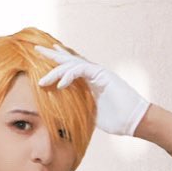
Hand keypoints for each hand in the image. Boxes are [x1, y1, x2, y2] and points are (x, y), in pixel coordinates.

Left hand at [35, 44, 149, 136]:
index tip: (43, 62)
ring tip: (42, 81)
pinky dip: (69, 76)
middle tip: (36, 49)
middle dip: (52, 55)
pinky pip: (81, 70)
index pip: (71, 69)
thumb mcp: (91, 115)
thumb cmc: (117, 120)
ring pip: (72, 64)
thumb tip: (63, 117)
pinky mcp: (102, 75)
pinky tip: (61, 84)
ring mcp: (98, 73)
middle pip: (69, 60)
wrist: (134, 121)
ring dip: (55, 71)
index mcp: (90, 82)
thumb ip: (79, 110)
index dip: (57, 64)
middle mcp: (93, 74)